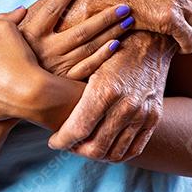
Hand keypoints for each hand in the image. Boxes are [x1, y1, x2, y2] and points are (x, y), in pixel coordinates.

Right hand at [0, 0, 132, 79]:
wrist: (4, 99)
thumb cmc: (1, 63)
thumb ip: (5, 21)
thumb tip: (20, 9)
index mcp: (29, 35)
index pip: (51, 10)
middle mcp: (46, 51)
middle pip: (80, 30)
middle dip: (104, 16)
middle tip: (124, 4)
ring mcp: (58, 67)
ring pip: (89, 48)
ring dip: (110, 33)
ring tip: (128, 20)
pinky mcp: (65, 81)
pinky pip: (88, 68)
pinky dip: (103, 56)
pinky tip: (117, 44)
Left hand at [47, 30, 172, 160]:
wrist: (151, 37)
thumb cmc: (109, 41)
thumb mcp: (86, 57)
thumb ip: (69, 84)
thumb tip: (37, 98)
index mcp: (105, 89)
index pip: (78, 130)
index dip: (62, 141)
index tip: (52, 141)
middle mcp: (126, 104)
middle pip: (96, 147)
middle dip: (76, 150)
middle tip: (65, 144)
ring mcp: (143, 112)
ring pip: (115, 152)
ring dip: (95, 154)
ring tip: (81, 145)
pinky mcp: (153, 116)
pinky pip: (134, 148)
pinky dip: (116, 153)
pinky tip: (103, 147)